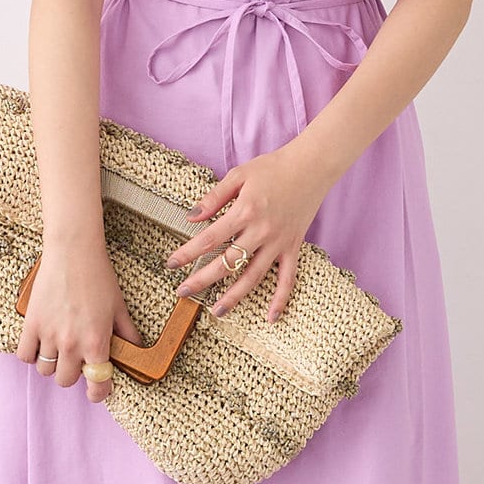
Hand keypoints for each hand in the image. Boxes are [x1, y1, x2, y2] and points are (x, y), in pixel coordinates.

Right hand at [16, 241, 145, 401]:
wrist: (73, 252)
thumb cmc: (98, 277)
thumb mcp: (119, 307)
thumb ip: (127, 334)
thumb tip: (136, 350)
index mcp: (96, 342)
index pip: (96, 384)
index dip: (98, 393)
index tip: (96, 392)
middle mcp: (72, 344)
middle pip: (66, 381)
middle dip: (73, 374)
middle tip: (77, 360)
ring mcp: (49, 335)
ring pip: (45, 371)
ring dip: (52, 364)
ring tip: (58, 350)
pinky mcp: (31, 324)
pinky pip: (25, 356)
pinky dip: (31, 355)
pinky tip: (40, 344)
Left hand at [164, 143, 330, 321]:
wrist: (312, 166)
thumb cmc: (273, 167)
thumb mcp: (238, 175)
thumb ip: (214, 197)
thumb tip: (190, 217)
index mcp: (244, 211)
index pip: (209, 239)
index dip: (188, 253)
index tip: (171, 264)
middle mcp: (261, 231)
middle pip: (227, 263)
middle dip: (202, 280)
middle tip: (183, 292)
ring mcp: (278, 243)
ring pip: (253, 277)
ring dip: (234, 297)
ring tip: (216, 311)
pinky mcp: (293, 248)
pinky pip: (288, 279)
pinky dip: (281, 299)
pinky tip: (271, 318)